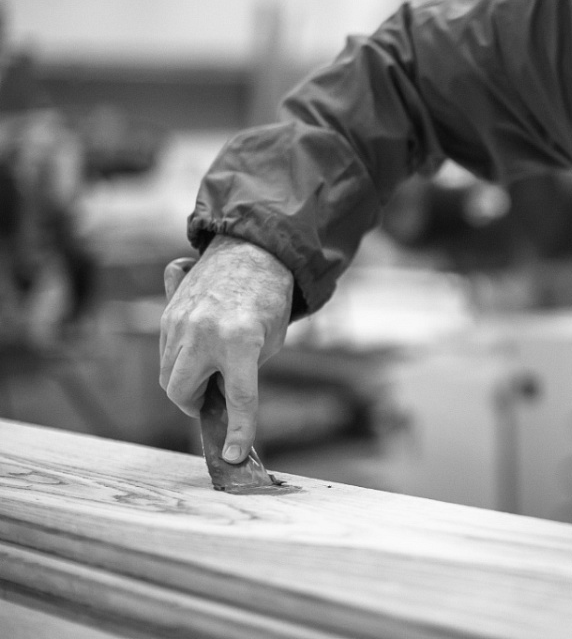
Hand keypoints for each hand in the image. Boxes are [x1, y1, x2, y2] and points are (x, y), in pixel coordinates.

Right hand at [160, 235, 292, 462]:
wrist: (252, 251)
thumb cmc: (268, 300)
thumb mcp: (269, 342)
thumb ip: (244, 374)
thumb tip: (220, 406)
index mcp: (240, 341)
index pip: (238, 399)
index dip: (239, 431)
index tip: (233, 455)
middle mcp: (204, 333)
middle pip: (179, 392)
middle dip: (193, 404)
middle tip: (214, 399)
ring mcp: (179, 321)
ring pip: (167, 373)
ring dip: (185, 382)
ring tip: (212, 367)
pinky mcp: (167, 312)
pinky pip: (165, 350)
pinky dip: (179, 358)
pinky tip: (200, 345)